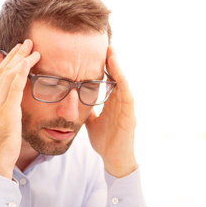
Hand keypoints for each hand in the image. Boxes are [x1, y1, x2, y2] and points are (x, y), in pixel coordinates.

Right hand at [0, 39, 40, 178]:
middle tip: (28, 41)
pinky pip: (14, 86)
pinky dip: (21, 72)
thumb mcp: (6, 119)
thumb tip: (18, 100)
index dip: (10, 59)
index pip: (0, 73)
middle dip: (17, 54)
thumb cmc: (4, 141)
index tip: (20, 49)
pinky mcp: (6, 110)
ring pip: (9, 74)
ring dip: (22, 59)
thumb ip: (10, 106)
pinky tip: (29, 63)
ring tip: (33, 48)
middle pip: (4, 69)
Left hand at [85, 47, 137, 177]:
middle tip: (107, 46)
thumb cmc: (105, 142)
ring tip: (112, 54)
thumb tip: (75, 99)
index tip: (97, 53)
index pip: (109, 81)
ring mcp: (127, 110)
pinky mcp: (130, 118)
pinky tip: (119, 76)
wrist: (114, 160)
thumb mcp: (92, 122)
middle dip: (112, 62)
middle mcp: (121, 104)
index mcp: (112, 104)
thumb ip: (87, 110)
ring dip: (118, 69)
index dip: (105, 67)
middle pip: (118, 78)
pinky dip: (124, 86)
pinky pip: (128, 99)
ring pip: (123, 84)